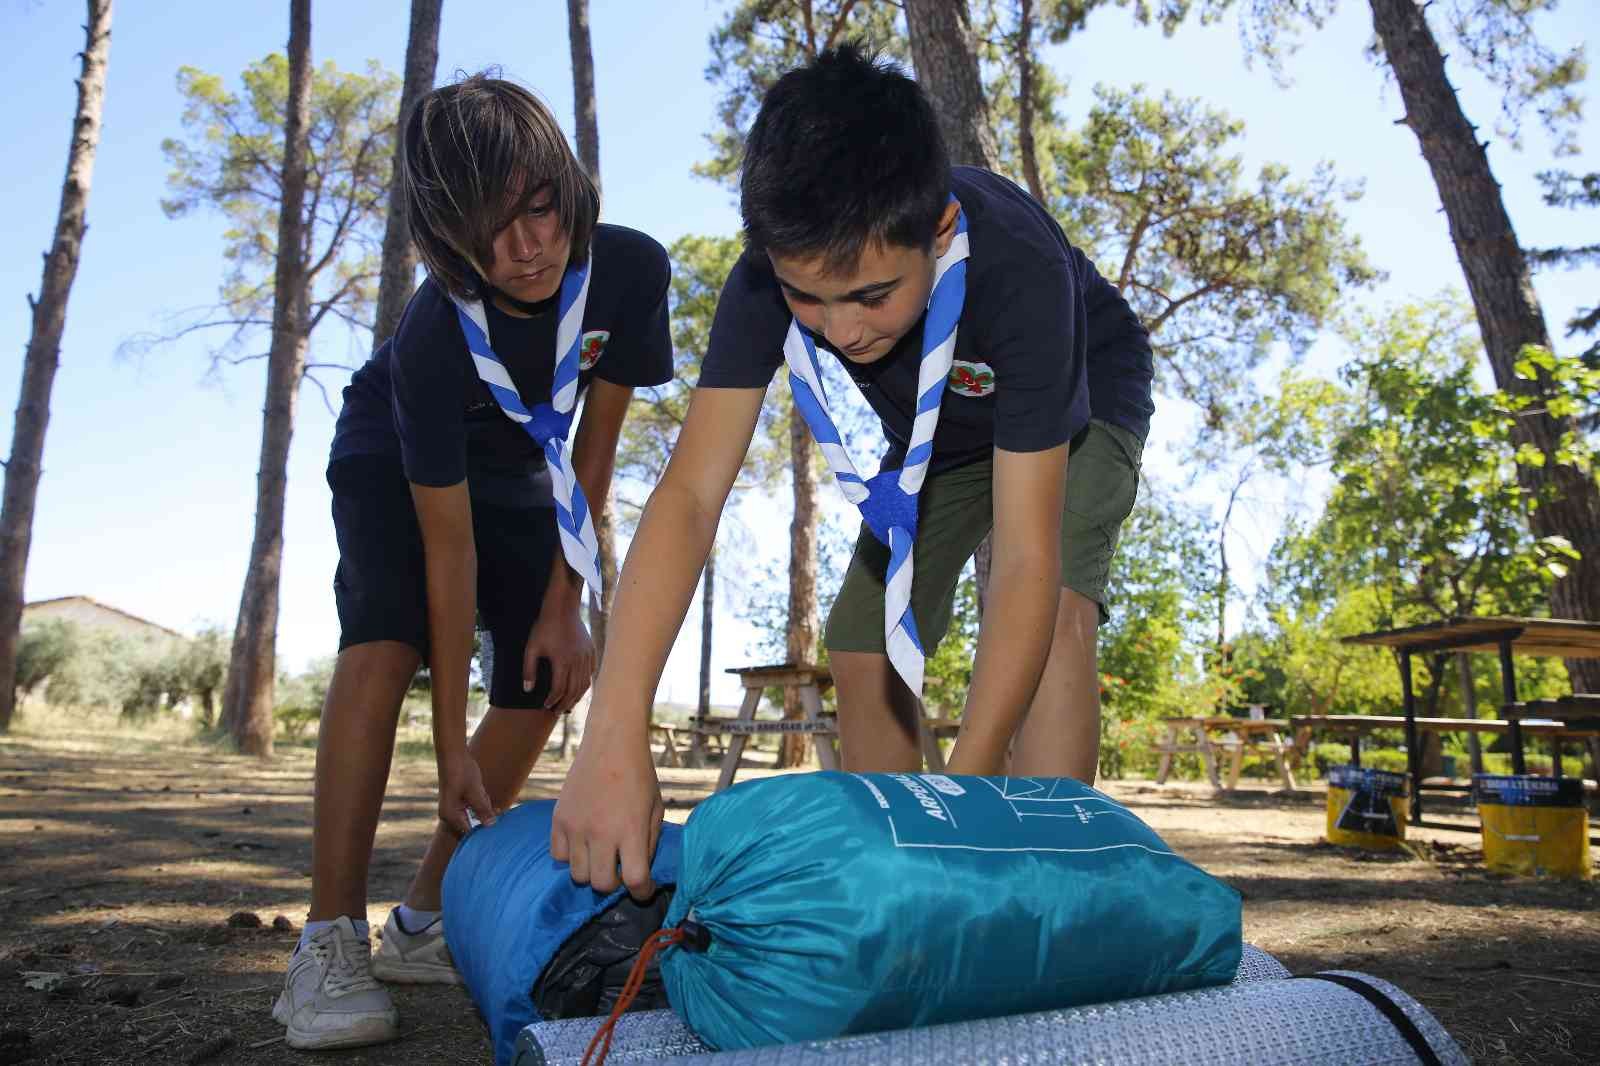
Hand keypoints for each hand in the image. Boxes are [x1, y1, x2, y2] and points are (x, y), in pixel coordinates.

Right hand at [437, 751, 495, 835]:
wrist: (452, 753)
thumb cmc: (461, 771)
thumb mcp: (475, 791)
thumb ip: (483, 809)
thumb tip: (491, 825)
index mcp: (450, 815)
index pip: (470, 832)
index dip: (484, 829)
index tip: (497, 823)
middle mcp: (449, 814)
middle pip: (472, 824)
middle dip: (485, 816)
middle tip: (494, 805)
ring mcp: (453, 807)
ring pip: (474, 814)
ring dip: (483, 806)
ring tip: (480, 791)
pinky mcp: (458, 800)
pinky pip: (472, 806)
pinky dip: (480, 801)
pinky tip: (480, 790)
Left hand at [523, 604, 595, 713]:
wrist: (562, 607)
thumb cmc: (544, 627)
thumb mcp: (531, 648)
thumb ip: (529, 670)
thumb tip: (528, 690)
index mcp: (562, 661)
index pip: (559, 689)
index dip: (552, 700)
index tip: (545, 705)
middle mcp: (577, 661)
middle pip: (574, 690)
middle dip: (565, 703)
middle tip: (557, 711)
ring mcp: (586, 656)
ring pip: (585, 683)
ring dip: (576, 696)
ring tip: (569, 704)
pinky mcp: (591, 651)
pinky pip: (591, 672)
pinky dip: (585, 682)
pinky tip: (579, 687)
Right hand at [551, 725, 663, 898]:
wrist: (611, 743)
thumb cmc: (639, 775)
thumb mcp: (656, 809)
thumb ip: (649, 844)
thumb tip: (639, 873)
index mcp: (631, 830)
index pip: (635, 880)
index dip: (642, 892)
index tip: (644, 888)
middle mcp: (601, 832)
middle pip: (601, 884)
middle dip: (614, 884)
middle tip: (620, 871)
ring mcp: (576, 827)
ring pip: (578, 875)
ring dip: (592, 871)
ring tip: (600, 855)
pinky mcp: (558, 819)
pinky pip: (559, 856)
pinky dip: (571, 856)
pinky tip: (583, 842)